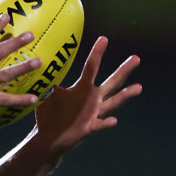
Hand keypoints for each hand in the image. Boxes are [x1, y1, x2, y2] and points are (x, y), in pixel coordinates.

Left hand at [34, 36, 141, 153]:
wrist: (48, 137)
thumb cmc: (49, 114)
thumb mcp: (47, 95)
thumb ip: (46, 80)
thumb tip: (36, 62)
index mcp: (82, 88)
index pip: (91, 67)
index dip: (97, 53)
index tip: (104, 38)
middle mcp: (92, 99)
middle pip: (111, 82)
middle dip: (123, 70)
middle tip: (136, 58)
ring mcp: (93, 113)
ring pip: (113, 103)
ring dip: (125, 95)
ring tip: (138, 87)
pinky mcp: (89, 128)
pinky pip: (99, 125)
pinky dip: (106, 123)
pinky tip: (114, 120)